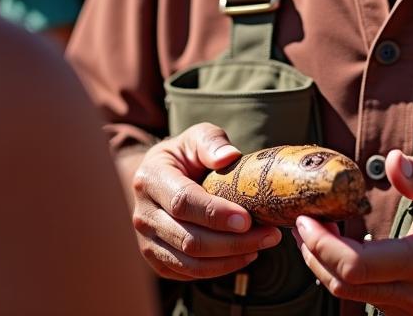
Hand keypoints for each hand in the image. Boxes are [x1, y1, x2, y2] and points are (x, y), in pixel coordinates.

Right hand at [130, 122, 281, 280]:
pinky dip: (221, 268)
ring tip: (262, 245)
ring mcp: (147, 241)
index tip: (247, 218)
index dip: (216, 214)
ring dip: (231, 258)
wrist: (159, 179)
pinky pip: (191, 273)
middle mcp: (142, 214)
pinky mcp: (157, 261)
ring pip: (191, 263)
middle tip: (270, 235)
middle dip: (233, 241)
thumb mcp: (194, 138)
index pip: (183, 202)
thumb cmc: (183, 157)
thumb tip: (229, 156)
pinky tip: (244, 254)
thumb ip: (211, 142)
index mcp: (150, 179)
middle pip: (189, 239)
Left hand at [293, 150, 412, 314]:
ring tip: (320, 229)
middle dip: (313, 252)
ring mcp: (412, 309)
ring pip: (350, 295)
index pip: (356, 266)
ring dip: (325, 264)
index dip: (320, 243)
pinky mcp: (409, 313)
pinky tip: (344, 246)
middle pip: (343, 284)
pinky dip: (344, 274)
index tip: (306, 216)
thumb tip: (394, 160)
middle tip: (304, 220)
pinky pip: (366, 298)